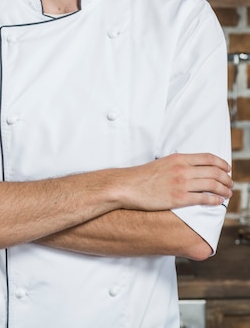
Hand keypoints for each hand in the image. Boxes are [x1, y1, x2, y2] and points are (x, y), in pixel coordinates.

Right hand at [115, 152, 232, 210]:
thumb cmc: (144, 176)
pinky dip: (215, 200)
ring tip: (228, 193)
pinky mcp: (179, 198)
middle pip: (214, 172)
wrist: (129, 186)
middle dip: (226, 178)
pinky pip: (203, 199)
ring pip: (212, 185)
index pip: (208, 158)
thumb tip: (193, 168)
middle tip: (230, 183)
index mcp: (179, 158)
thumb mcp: (163, 162)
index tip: (227, 168)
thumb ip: (179, 164)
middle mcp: (183, 169)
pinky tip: (218, 201)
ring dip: (224, 189)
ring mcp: (181, 184)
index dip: (222, 163)